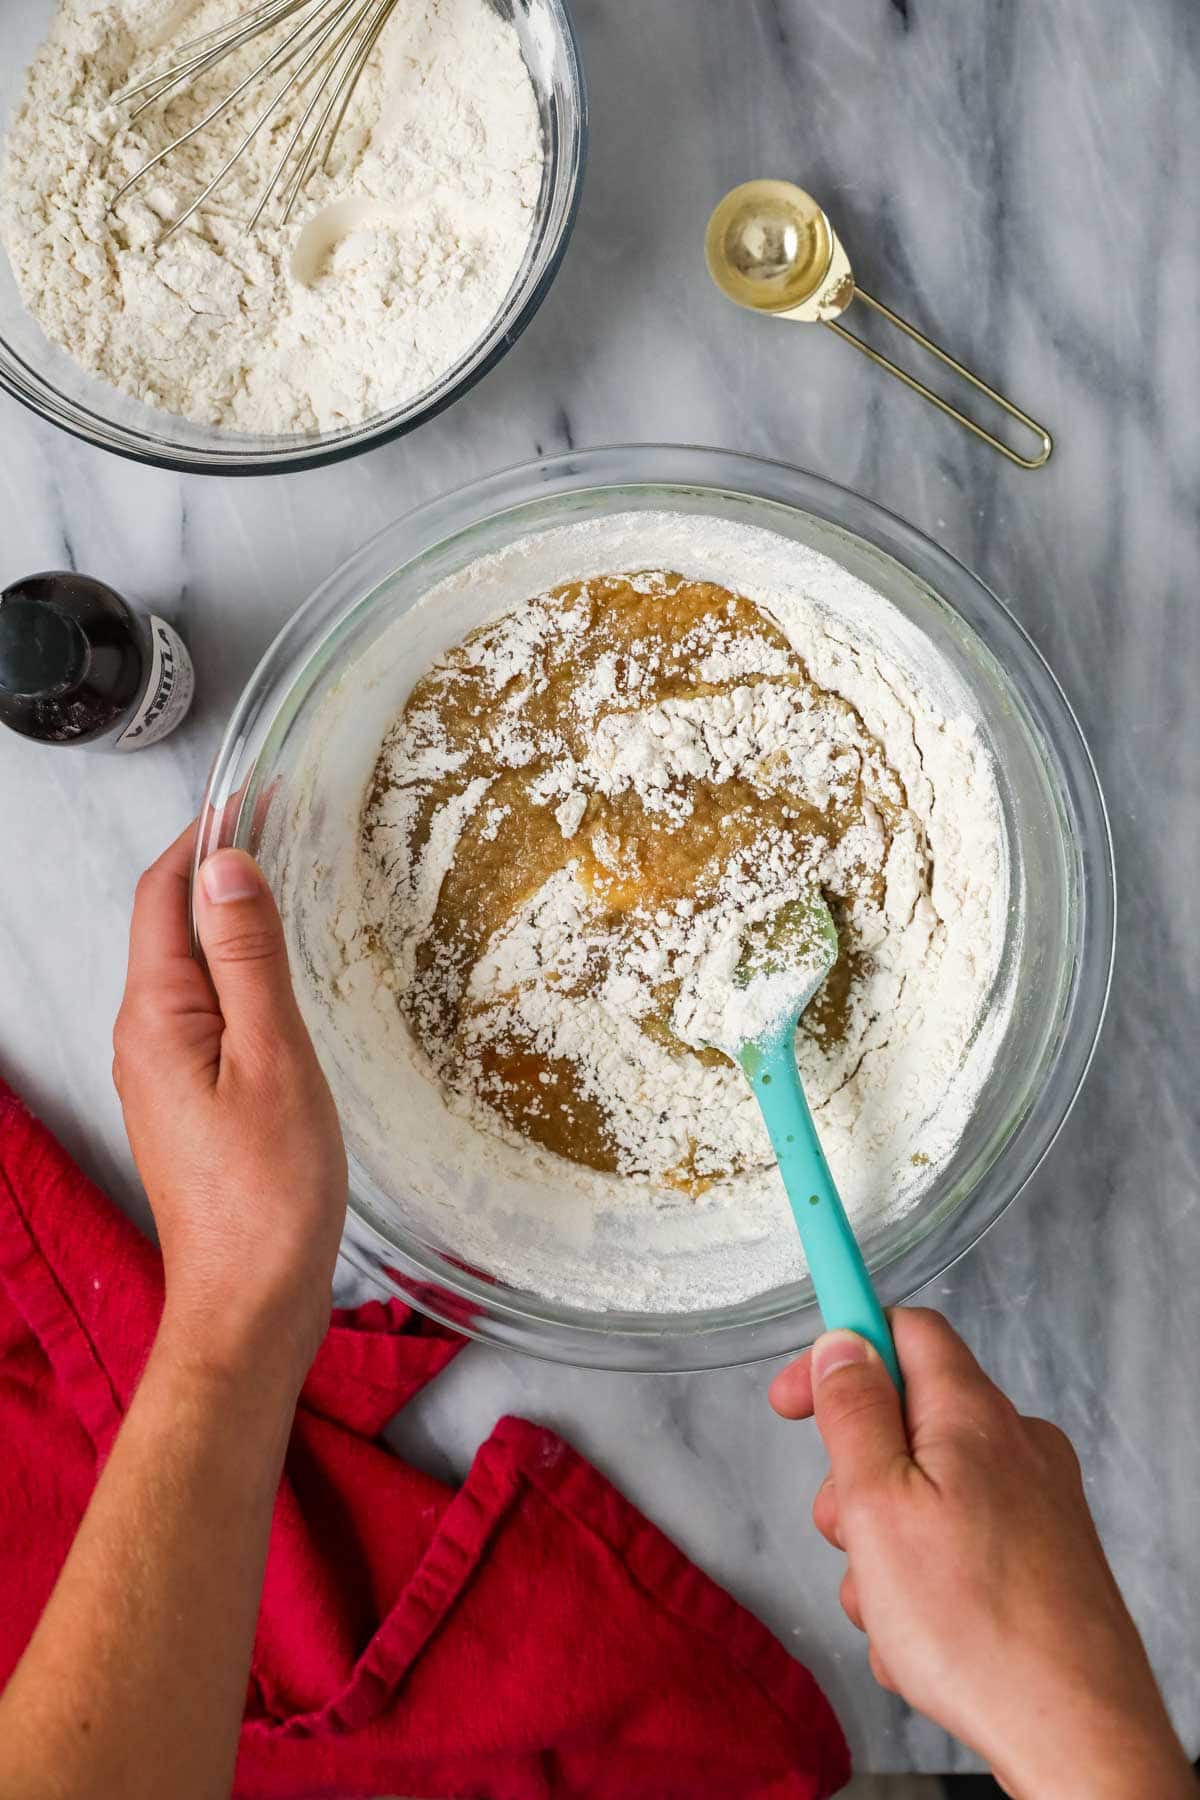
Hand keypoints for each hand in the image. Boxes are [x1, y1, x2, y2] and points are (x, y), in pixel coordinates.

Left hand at [113, 825, 346, 1388]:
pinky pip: (203, 1011)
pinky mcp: (187, 1101)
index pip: (163, 896)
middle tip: (281, 823)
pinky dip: (237, 971)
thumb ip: (248, 959)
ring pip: (187, 969)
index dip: (204, 836)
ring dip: (227, 918)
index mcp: (156, 1018)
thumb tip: (227, 867)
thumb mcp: (272, 1058)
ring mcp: (162, 1073)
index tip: (255, 794)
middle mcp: (144, 1038)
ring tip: (286, 881)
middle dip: (216, 868)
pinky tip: (279, 973)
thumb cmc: (269, 1192)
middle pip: (167, 925)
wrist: (250, 1301)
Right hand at [770, 1310, 1195, 1799]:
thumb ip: (854, 1413)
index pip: (905, 1330)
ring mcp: (1035, 1504)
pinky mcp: (1043, 1559)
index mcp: (973, 1414)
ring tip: (889, 1610)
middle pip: (907, 1422)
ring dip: (884, 1546)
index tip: (793, 1396)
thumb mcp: (877, 1504)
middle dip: (855, 1479)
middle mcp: (1015, 1446)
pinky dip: (925, 1582)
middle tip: (846, 1535)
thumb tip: (841, 1343)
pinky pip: (957, 1545)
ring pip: (925, 1495)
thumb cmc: (976, 1626)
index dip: (841, 1349)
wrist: (1076, 1733)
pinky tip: (922, 1638)